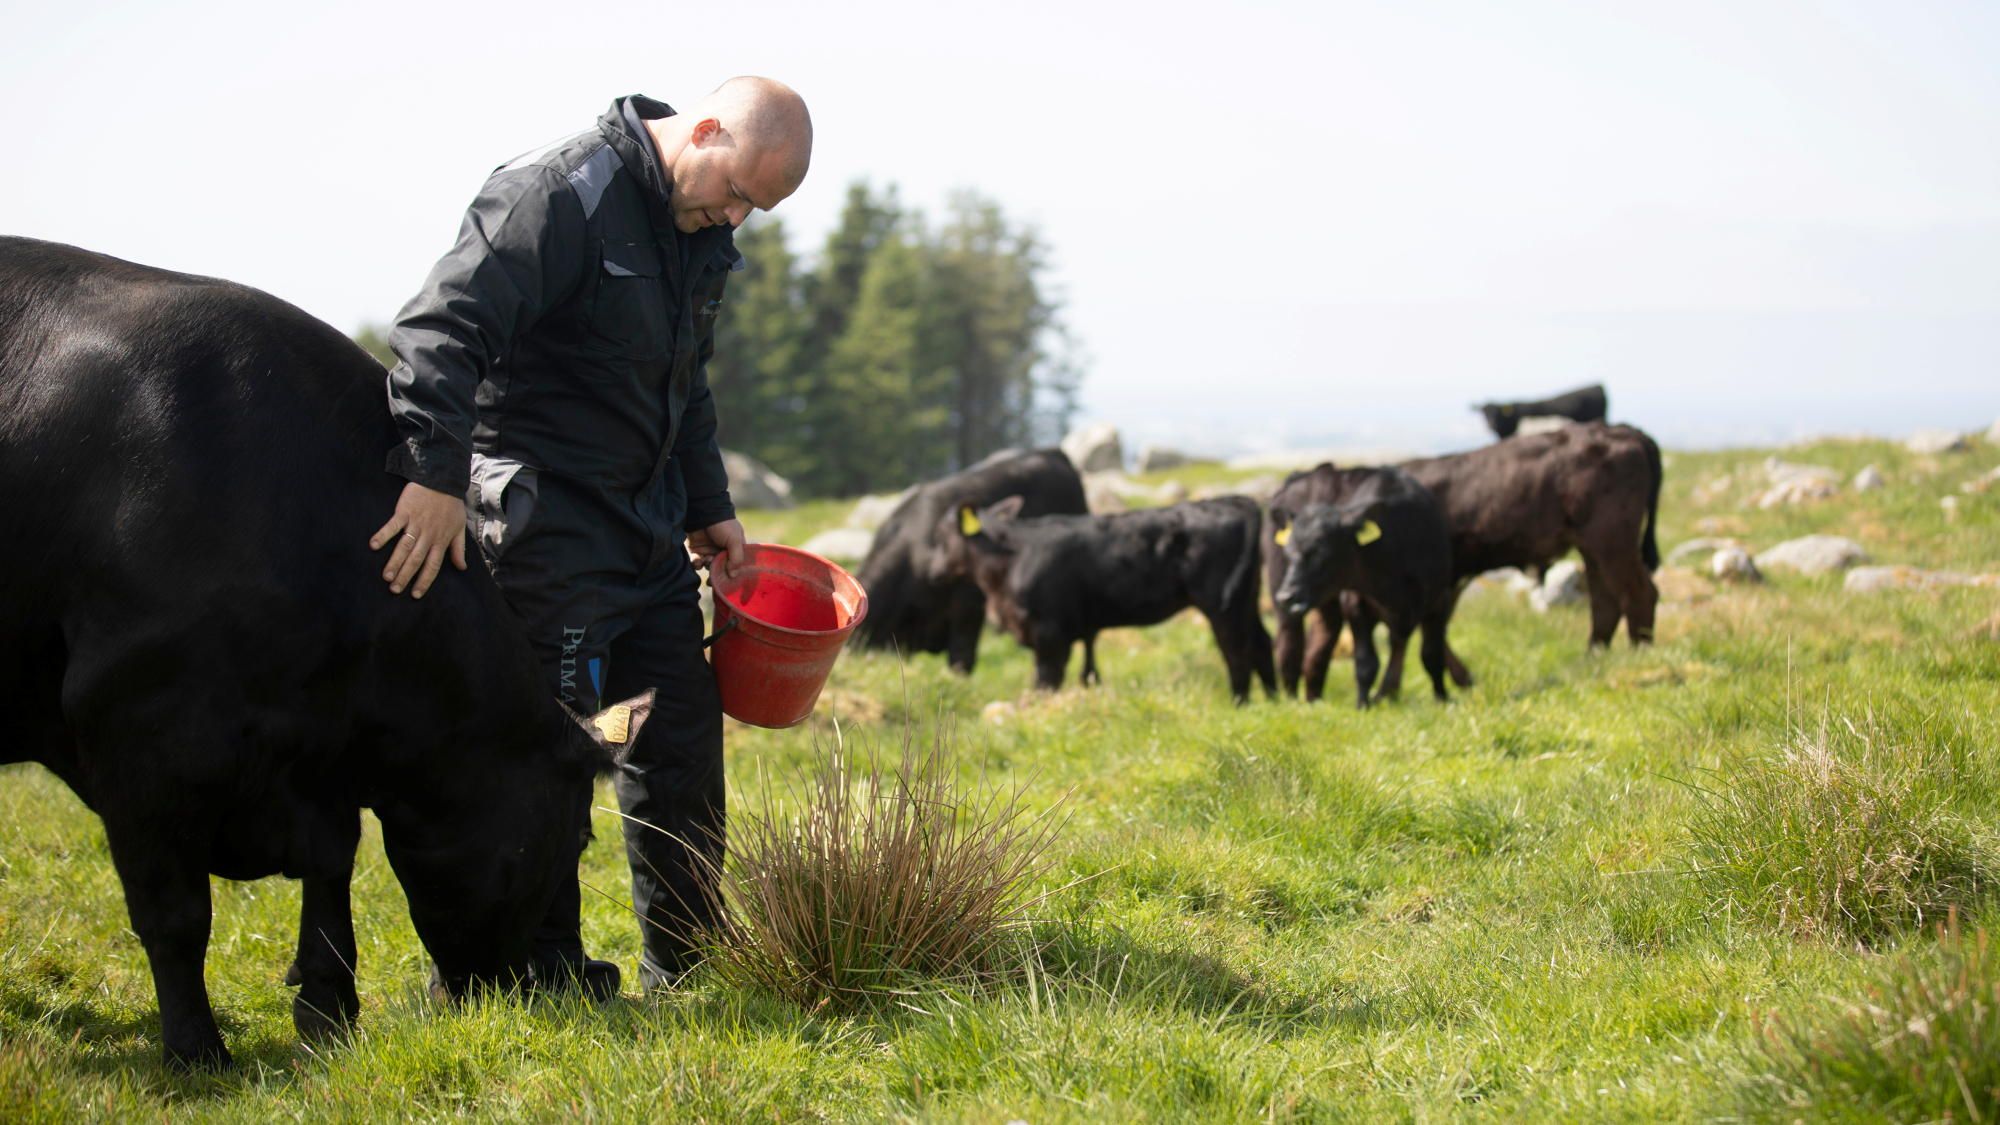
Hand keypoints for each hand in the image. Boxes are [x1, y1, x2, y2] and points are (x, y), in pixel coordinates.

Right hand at [370, 482, 468, 597]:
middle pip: (416, 560)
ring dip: (395, 562)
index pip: (433, 565)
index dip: (425, 580)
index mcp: (441, 540)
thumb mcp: (459, 527)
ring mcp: (415, 523)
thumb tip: (462, 567)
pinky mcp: (404, 512)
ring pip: (404, 547)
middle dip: (405, 576)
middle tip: (395, 590)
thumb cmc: (451, 504)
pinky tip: (374, 546)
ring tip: (386, 576)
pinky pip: (393, 525)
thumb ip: (459, 549)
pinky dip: (383, 535)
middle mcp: (428, 535)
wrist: (442, 479)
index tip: (416, 594)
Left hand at [687, 519, 746, 578]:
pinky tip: (697, 561)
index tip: (727, 583)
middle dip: (717, 575)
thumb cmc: (723, 525)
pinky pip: (697, 562)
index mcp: (735, 549)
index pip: (736, 566)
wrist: (704, 512)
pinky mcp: (698, 550)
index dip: (732, 575)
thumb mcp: (734, 540)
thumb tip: (733, 576)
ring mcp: (710, 551)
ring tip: (705, 561)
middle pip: (721, 569)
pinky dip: (696, 564)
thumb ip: (736, 558)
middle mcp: (723, 552)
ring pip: (708, 567)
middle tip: (712, 580)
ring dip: (706, 567)